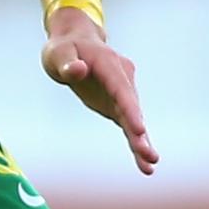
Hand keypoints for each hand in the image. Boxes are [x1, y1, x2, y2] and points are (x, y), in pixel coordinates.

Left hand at [41, 8, 158, 174]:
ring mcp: (122, 92)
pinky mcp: (118, 104)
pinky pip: (128, 124)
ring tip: (149, 166)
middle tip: (150, 156)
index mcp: (109, 64)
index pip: (120, 89)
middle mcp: (122, 78)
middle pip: (132, 107)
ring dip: (141, 142)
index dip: (130, 109)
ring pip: (133, 119)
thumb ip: (67, 63)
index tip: (139, 129)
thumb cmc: (63, 49)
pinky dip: (135, 141)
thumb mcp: (58, 53)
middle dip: (139, 132)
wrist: (74, 43)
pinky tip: (143, 162)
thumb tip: (77, 71)